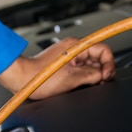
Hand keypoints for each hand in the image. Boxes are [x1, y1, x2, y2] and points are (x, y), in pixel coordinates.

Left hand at [0, 37, 114, 99]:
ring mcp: (69, 57)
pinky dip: (83, 78)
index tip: (106, 77)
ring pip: (91, 66)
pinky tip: (77, 84)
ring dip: (92, 76)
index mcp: (76, 46)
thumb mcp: (71, 78)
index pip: (104, 50)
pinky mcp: (65, 65)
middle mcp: (74, 49)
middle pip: (98, 59)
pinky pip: (81, 70)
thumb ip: (92, 75)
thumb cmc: (39, 77)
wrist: (22, 79)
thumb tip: (103, 75)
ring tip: (84, 84)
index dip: (109, 64)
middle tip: (97, 83)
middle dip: (101, 71)